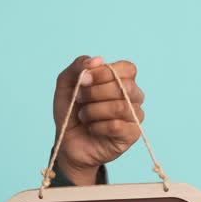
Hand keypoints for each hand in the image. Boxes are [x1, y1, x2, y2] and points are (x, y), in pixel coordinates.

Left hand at [50, 55, 143, 185]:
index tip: (84, 80)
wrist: (67, 141)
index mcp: (121, 80)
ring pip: (120, 106)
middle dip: (94, 92)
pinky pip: (117, 126)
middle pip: (124, 86)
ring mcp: (134, 116)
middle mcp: (133, 96)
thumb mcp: (66, 84)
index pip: (127, 69)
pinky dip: (97, 126)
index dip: (104, 72)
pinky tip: (92, 128)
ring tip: (83, 116)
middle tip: (80, 100)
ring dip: (93, 111)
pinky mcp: (131, 135)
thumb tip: (97, 60)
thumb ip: (78, 66)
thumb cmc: (71, 111)